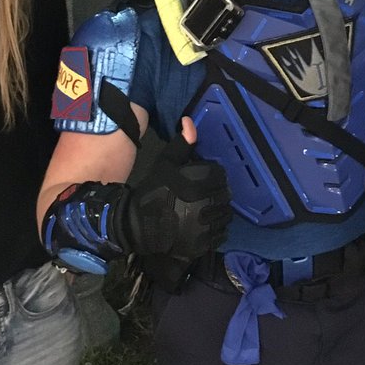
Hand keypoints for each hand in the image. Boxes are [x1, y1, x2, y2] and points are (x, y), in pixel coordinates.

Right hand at [124, 118, 230, 259]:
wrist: (138, 225)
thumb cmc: (153, 191)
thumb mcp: (165, 163)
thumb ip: (181, 144)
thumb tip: (189, 121)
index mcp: (199, 182)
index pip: (220, 174)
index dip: (212, 174)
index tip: (203, 178)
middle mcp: (207, 203)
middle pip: (225, 194)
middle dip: (216, 192)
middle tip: (203, 194)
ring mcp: (206, 225)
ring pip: (225, 214)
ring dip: (219, 210)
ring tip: (206, 209)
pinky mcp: (204, 242)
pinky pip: (221, 233)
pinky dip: (216, 228)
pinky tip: (205, 224)